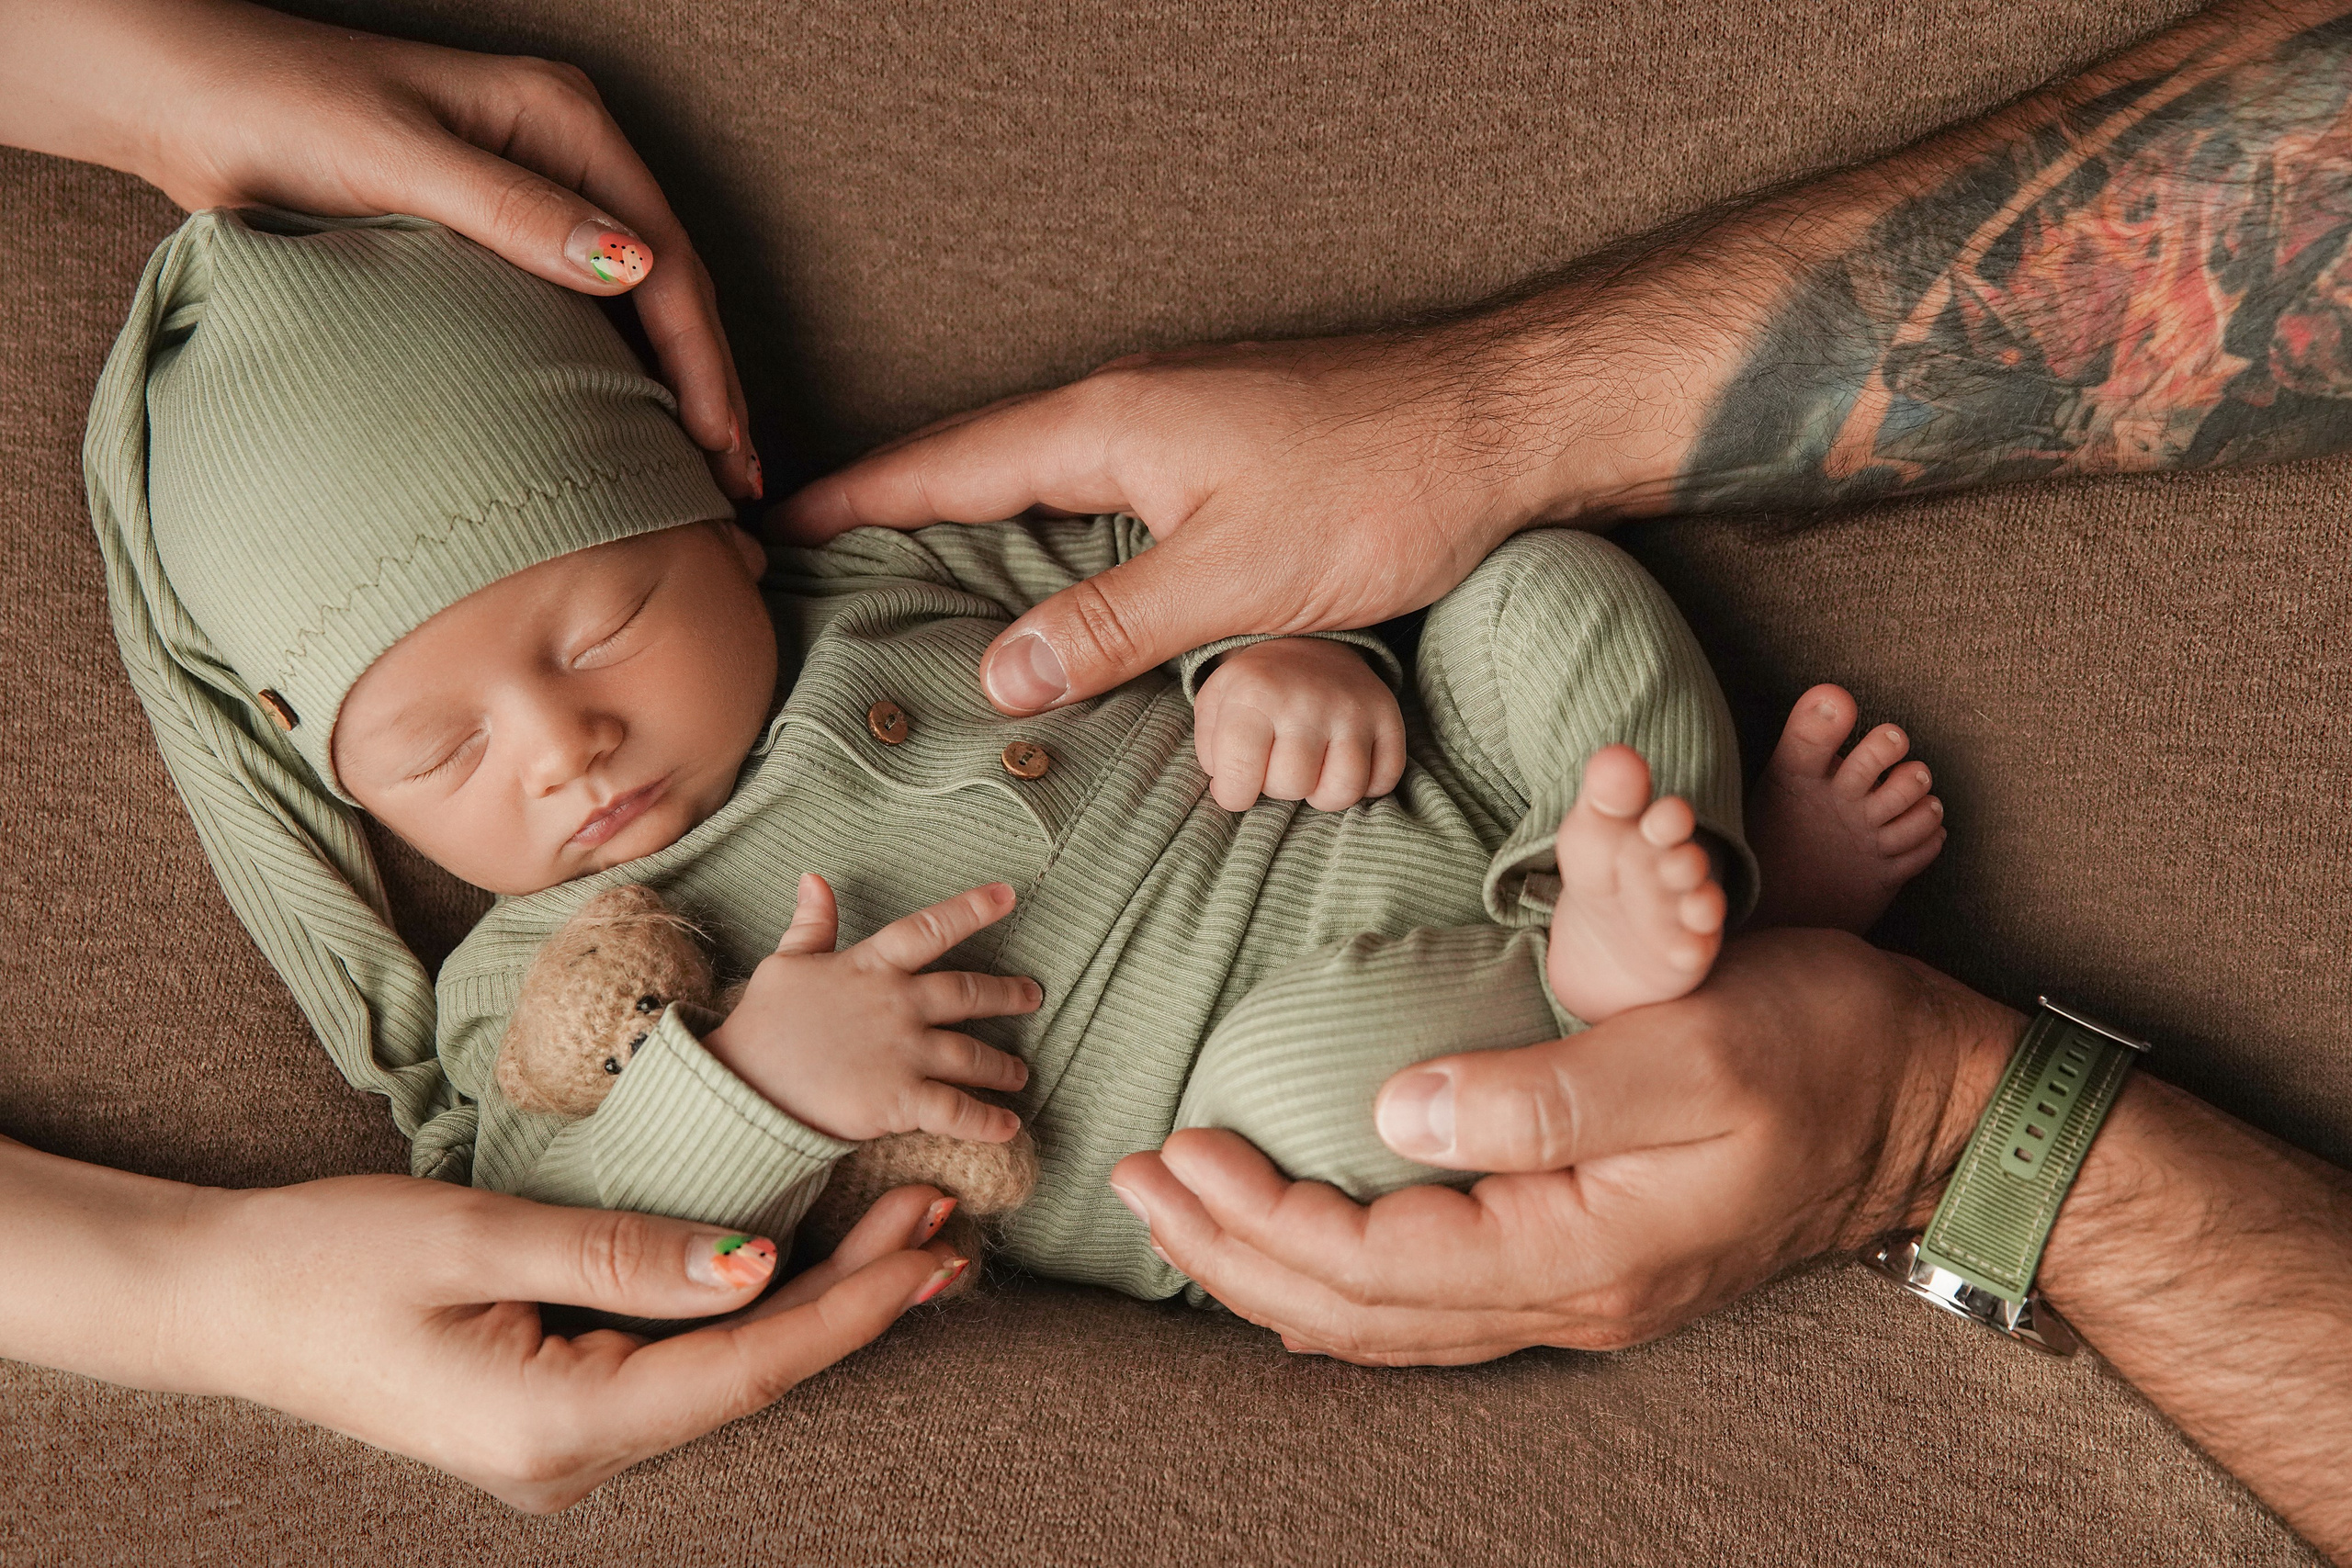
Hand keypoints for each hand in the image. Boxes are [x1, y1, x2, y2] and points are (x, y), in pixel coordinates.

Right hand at [0, 1133, 969, 1512]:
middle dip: (853, 1298)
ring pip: (720, 1374)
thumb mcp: (478, 1238)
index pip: (743, 1368)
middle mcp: (571, 1458)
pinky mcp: (552, 1412)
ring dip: (812, 1303)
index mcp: (557, 1425)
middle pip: (748, 1376)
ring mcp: (562, 1446)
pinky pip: (674, 1367)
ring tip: (904, 1233)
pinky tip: (798, 1265)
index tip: (931, 1247)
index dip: (848, 1308)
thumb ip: (624, 1255)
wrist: (218, 1302)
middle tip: (947, 1220)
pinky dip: (745, 1313)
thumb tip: (757, 1262)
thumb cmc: (329, 1260)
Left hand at [4, 0, 754, 497]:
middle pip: (666, 284)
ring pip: (631, 303)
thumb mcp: (405, 160)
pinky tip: (628, 430)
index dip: (700, 356)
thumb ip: (517, 211)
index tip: (718, 440)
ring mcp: (536, 193)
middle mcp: (566, 154)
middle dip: (706, 384)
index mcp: (564, 122)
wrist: (194, 100)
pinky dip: (614, 371)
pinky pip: (580, 309)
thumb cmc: (287, 112)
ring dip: (669, 387)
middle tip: (734, 479)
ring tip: (700, 473)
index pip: (665, 257)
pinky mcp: (498, 232)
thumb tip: (634, 267)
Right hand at [703, 875, 1040, 1141]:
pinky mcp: (900, 1099)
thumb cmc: (763, 1023)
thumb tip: (813, 879)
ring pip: (971, 1055)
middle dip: (1006, 995)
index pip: (929, 928)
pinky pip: (958, 1111)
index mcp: (872, 966)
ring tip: (1019, 1074)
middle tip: (1032, 996)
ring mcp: (904, 1052)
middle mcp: (898, 1005)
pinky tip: (1009, 1127)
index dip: (971, 909)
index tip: (1007, 896)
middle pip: (967, 994)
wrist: (744, 1084)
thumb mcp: (786, 963)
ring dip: (1002, 1066)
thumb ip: (811, 924)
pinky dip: (988, 1120)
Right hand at [776, 333, 1590, 713]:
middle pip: (977, 470)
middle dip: (893, 517)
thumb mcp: (1236, 574)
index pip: (944, 468)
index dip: (856, 502)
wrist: (1501, 424)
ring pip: (1042, 485)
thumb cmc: (1382, 486)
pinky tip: (1052, 585)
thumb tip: (1000, 674)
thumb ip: (1113, 624)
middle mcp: (1126, 411)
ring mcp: (1174, 425)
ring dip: (971, 530)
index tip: (774, 528)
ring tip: (904, 585)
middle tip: (817, 570)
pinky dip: (1050, 540)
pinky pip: (1100, 498)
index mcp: (1107, 425)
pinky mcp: (1219, 452)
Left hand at [1107, 930, 2018, 1363]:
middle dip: (1233, 1252)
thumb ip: (1544, 1094)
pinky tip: (1300, 1253)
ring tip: (1184, 1211)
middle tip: (1135, 1181)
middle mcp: (1569, 1293)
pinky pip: (1434, 1300)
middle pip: (1359, 1312)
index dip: (1259, 1217)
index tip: (1175, 1149)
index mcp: (1581, 1249)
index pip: (1375, 1262)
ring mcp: (1580, 1288)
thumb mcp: (1693, 1050)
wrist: (1934, 1104)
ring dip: (1273, 1269)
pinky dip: (1344, 1280)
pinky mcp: (1587, 1256)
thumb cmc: (1827, 1052)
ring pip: (1389, 1318)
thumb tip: (1397, 1112)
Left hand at [1193, 638, 1406, 811]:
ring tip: (1311, 771)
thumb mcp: (1215, 704)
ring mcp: (1352, 708)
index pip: (1239, 777)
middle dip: (1278, 787)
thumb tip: (1231, 791)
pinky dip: (1366, 786)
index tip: (1236, 785)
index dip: (1234, 794)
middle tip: (1276, 763)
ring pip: (1343, 790)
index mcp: (1255, 694)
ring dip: (1322, 793)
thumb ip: (1210, 752)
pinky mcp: (1387, 717)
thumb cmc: (1255, 687)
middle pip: (1292, 785)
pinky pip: (1384, 780)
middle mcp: (1307, 700)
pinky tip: (1342, 765)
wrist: (1306, 643)